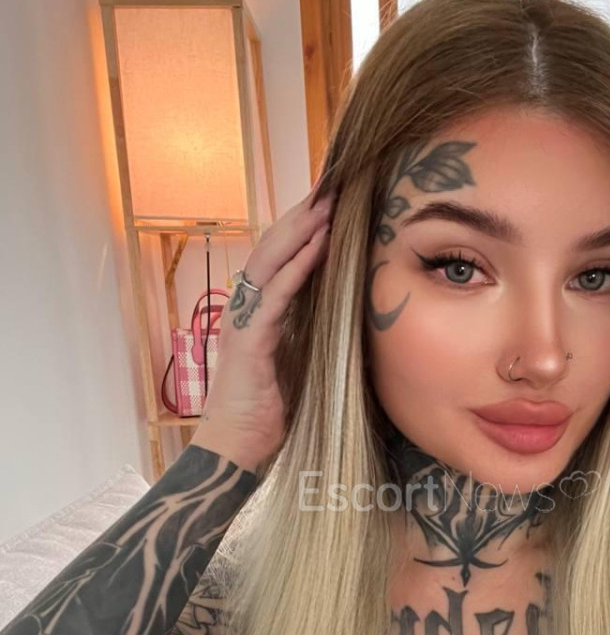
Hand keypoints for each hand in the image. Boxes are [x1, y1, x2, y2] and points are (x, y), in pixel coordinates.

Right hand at [191, 176, 335, 470]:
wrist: (238, 449)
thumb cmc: (269, 414)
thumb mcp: (299, 363)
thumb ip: (312, 334)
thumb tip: (346, 315)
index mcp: (258, 312)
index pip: (280, 258)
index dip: (303, 228)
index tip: (331, 202)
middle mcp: (245, 308)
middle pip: (273, 248)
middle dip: (302, 216)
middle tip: (333, 185)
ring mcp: (243, 322)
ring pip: (270, 262)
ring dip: (299, 230)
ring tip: (326, 202)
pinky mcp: (248, 342)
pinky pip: (274, 296)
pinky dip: (296, 269)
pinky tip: (318, 247)